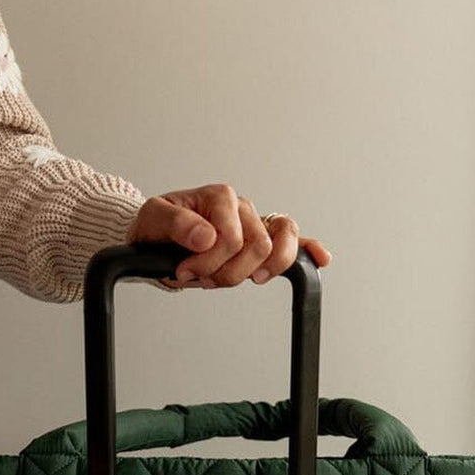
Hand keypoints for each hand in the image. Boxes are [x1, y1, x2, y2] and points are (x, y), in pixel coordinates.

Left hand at [125, 184, 331, 289]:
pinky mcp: (261, 238)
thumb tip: (205, 235)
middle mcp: (242, 208)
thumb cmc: (157, 226)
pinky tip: (320, 258)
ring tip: (223, 277)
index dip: (208, 262)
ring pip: (276, 249)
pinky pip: (293, 240)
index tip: (183, 271)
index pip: (231, 238)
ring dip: (250, 272)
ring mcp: (255, 223)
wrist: (157, 236)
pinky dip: (308, 249)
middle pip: (257, 247)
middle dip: (227, 272)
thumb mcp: (153, 218)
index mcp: (220, 197)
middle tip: (199, 277)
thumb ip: (176, 224)